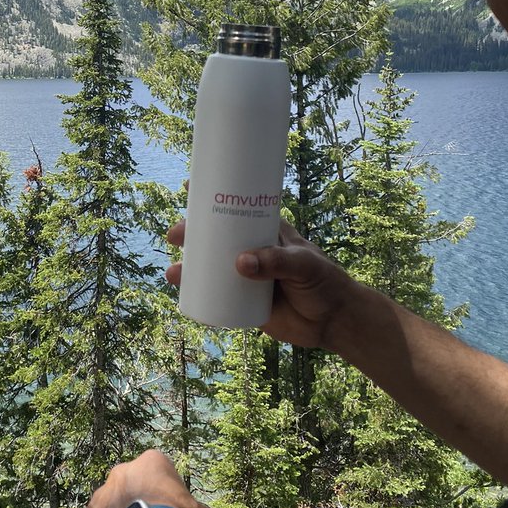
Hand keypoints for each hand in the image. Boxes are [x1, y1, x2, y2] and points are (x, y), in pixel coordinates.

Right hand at [166, 217, 365, 349]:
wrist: (334, 321)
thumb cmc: (324, 282)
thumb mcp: (303, 265)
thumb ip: (276, 262)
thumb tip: (240, 263)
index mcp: (266, 231)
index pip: (238, 207)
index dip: (214, 197)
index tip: (189, 187)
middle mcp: (252, 250)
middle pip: (216, 237)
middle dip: (192, 234)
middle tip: (175, 236)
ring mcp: (247, 276)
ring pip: (211, 267)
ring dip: (188, 267)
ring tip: (173, 273)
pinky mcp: (244, 303)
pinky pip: (216, 297)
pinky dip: (197, 295)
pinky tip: (183, 295)